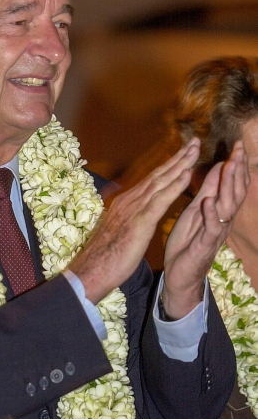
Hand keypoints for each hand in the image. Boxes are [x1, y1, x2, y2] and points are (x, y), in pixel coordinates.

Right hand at [69, 138, 200, 302]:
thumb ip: (124, 216)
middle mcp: (129, 200)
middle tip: (195, 142)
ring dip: (180, 164)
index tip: (183, 153)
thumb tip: (125, 207)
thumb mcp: (116, 230)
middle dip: (178, 158)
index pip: (151, 180)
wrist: (92, 270)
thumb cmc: (104, 255)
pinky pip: (160, 200)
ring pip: (161, 182)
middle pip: (157, 175)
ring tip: (194, 150)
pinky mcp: (140, 222)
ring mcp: (134, 209)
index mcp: (125, 202)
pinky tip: (186, 174)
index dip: (168, 166)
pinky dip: (174, 185)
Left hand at [162, 141, 248, 317]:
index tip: (238, 145)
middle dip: (237, 170)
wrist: (180, 273)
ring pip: (227, 206)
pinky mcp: (205, 244)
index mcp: (219, 209)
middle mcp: (222, 219)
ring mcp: (216, 231)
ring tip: (229, 166)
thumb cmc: (189, 240)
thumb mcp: (197, 209)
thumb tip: (220, 165)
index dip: (236, 165)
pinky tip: (209, 201)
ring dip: (228, 185)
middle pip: (235, 191)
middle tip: (239, 150)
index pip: (233, 184)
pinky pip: (211, 228)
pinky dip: (211, 214)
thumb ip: (208, 189)